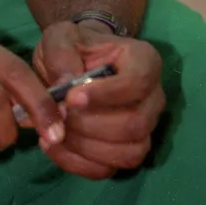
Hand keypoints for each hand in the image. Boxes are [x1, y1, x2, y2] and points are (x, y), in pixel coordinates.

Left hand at [32, 20, 164, 179]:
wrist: (73, 62)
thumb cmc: (74, 46)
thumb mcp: (61, 36)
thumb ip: (61, 54)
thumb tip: (65, 85)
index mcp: (144, 61)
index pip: (138, 83)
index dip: (106, 95)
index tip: (71, 97)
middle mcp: (153, 99)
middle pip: (135, 124)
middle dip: (91, 125)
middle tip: (58, 114)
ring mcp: (144, 129)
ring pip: (128, 153)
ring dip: (86, 147)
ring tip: (53, 131)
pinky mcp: (126, 152)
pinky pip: (109, 169)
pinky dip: (79, 164)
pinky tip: (54, 146)